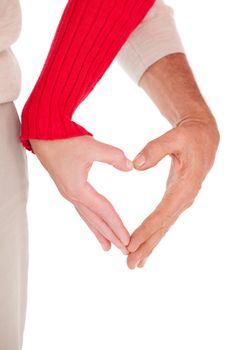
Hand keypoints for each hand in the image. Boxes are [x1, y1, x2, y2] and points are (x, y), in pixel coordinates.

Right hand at [29, 135, 132, 253]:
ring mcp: (70, 194)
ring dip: (99, 232)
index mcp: (79, 189)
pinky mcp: (69, 189)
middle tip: (124, 251)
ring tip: (107, 247)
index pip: (104, 211)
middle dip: (111, 236)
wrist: (43, 136)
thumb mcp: (92, 146)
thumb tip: (130, 166)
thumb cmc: (65, 140)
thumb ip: (114, 156)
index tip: (128, 241)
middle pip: (96, 220)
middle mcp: (73, 196)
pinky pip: (83, 210)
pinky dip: (91, 220)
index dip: (117, 226)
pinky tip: (94, 224)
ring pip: (88, 218)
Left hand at [127, 116, 219, 268]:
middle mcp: (184, 199)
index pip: (162, 213)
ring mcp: (181, 201)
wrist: (203, 138)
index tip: (131, 243)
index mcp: (184, 187)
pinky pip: (164, 221)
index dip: (146, 229)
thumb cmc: (189, 137)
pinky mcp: (177, 200)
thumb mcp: (174, 137)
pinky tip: (146, 245)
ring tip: (135, 263)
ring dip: (149, 246)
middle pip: (163, 227)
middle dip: (146, 246)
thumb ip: (155, 149)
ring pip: (164, 228)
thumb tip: (135, 165)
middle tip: (130, 264)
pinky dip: (154, 235)